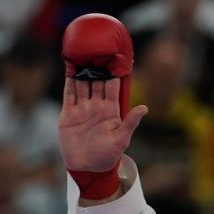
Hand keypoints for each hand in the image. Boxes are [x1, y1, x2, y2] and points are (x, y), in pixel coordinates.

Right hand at [60, 13, 144, 201]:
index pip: (113, 85)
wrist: (86, 168)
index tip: (116, 54)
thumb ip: (131, 122)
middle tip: (96, 45)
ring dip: (83, 68)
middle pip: (96, 80)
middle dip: (97, 64)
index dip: (114, 70)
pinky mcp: (68, 113)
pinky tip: (69, 64)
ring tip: (82, 49)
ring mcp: (82, 109)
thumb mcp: (122, 140)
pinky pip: (69, 92)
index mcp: (111, 110)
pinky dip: (69, 78)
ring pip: (82, 83)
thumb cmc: (107, 156)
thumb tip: (145, 108)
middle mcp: (96, 106)